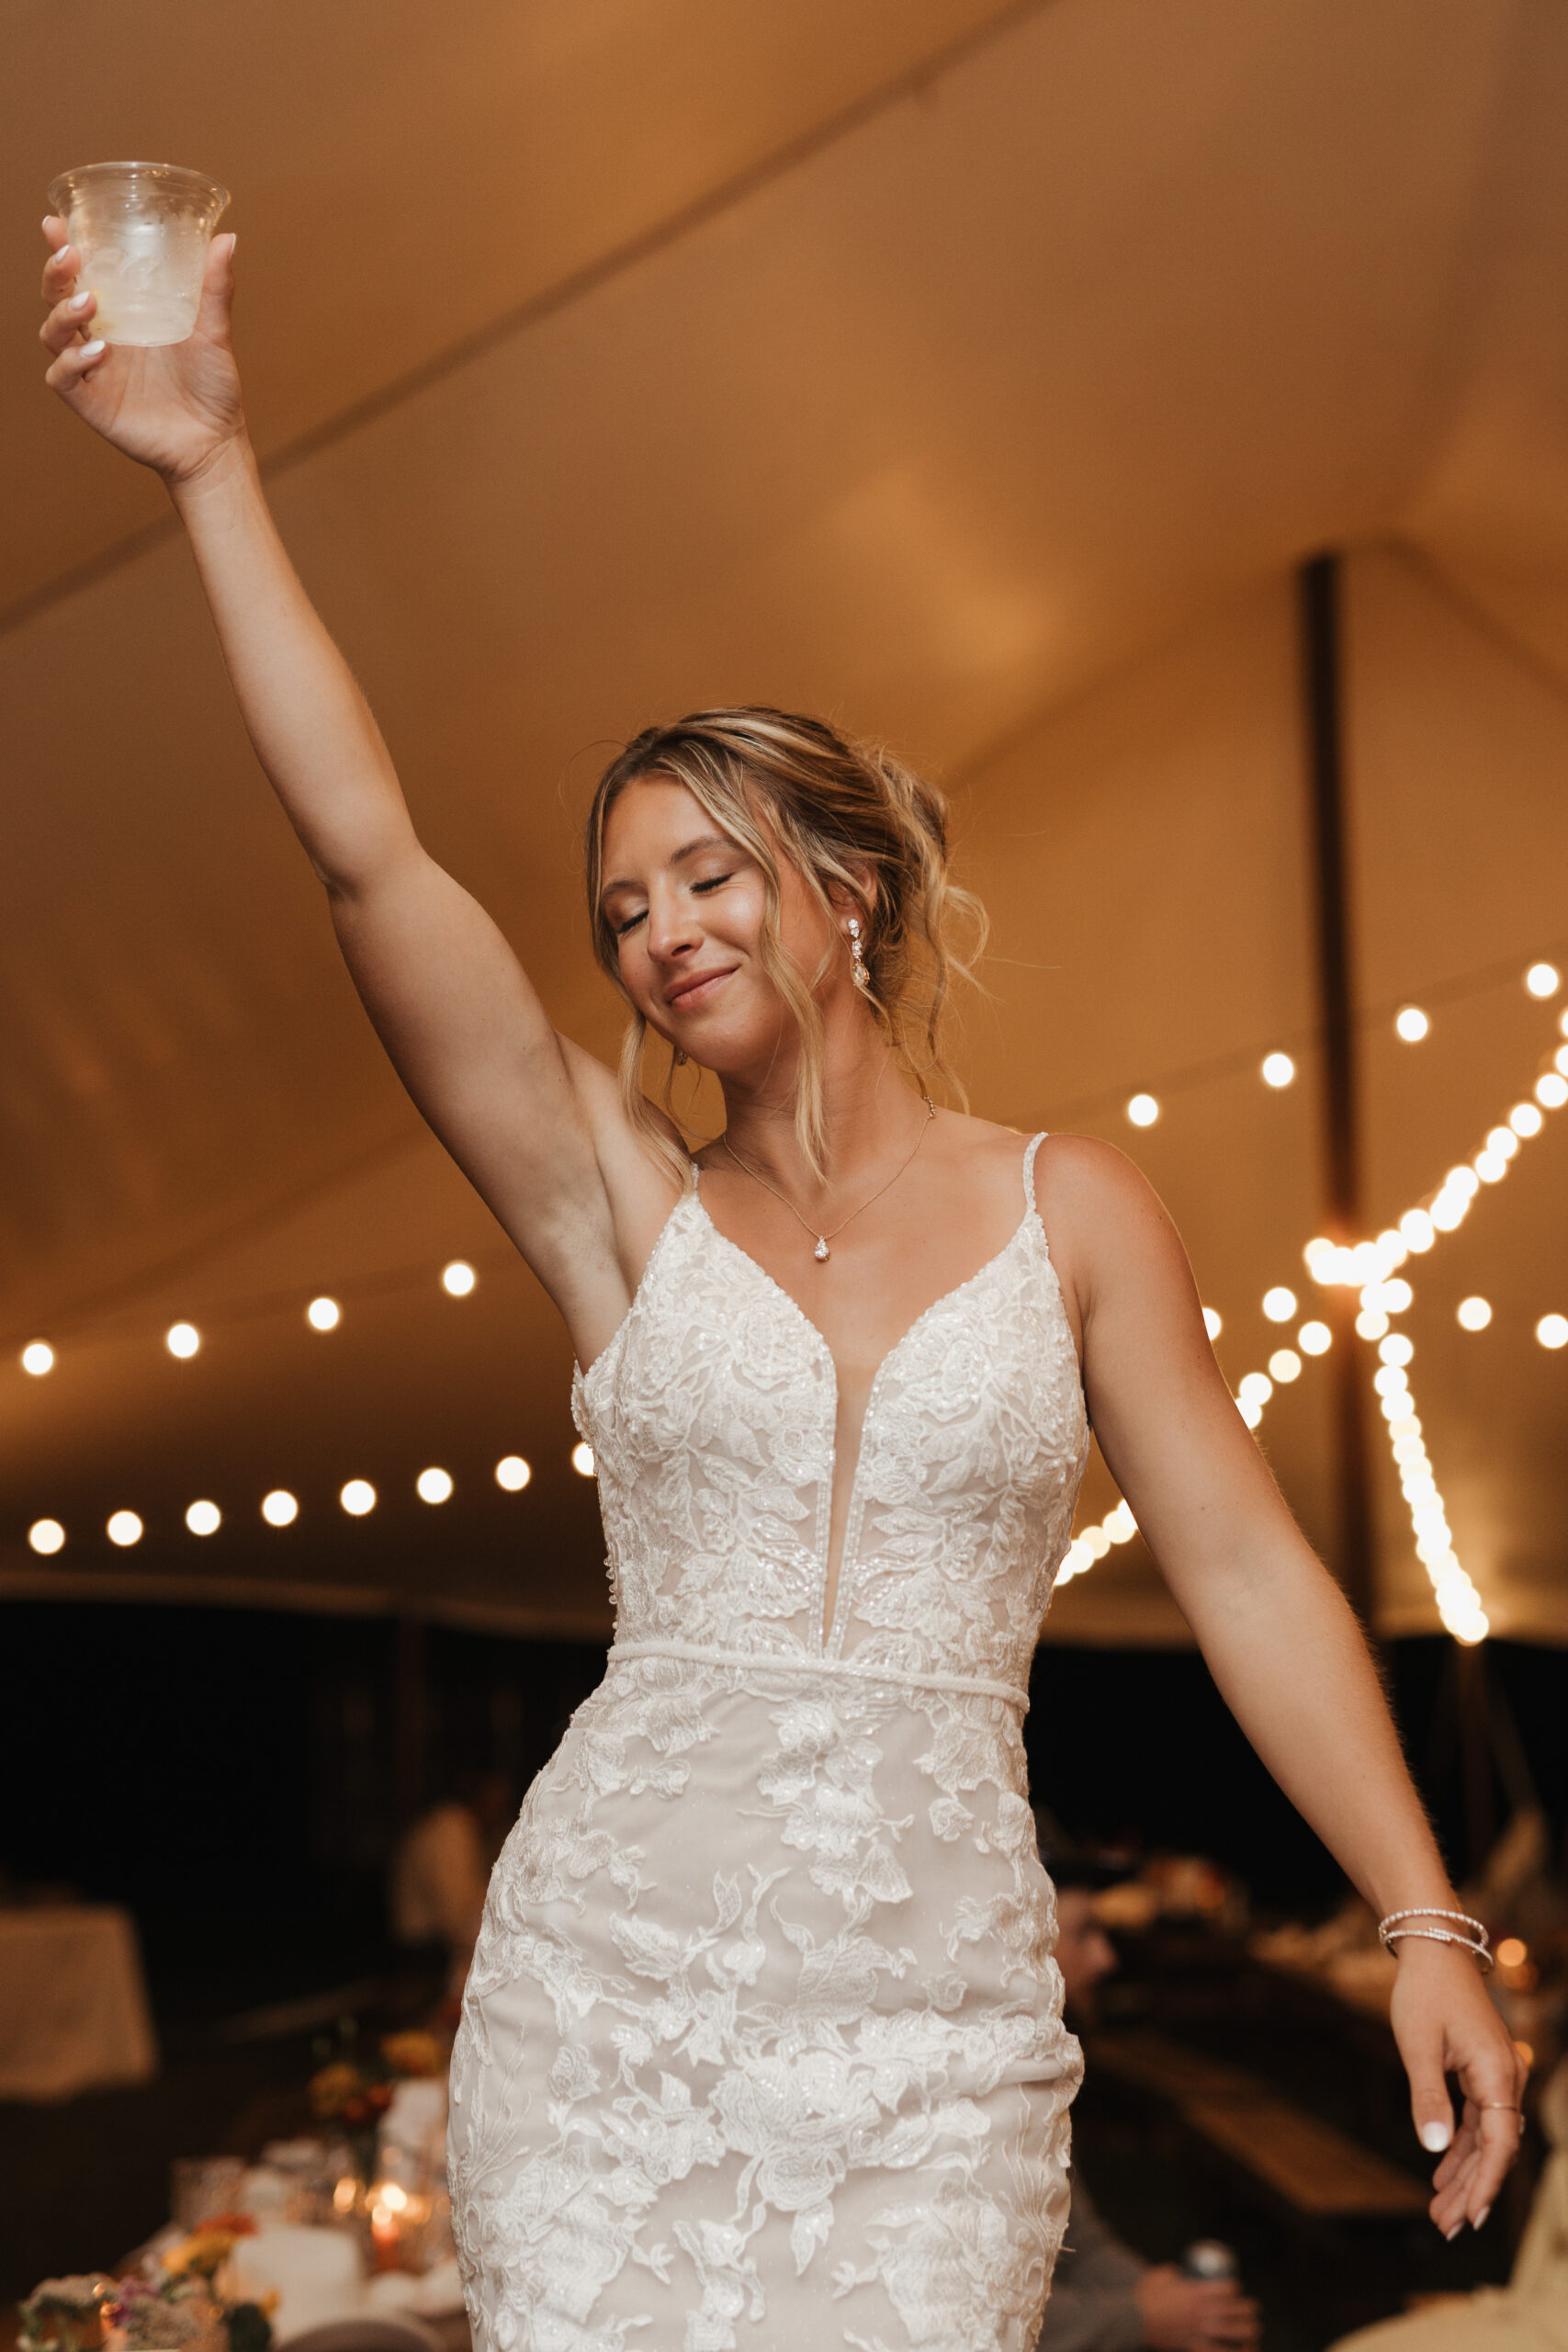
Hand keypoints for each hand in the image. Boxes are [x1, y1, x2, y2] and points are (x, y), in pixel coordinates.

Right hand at [39, 220, 247, 485]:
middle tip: (70, 256)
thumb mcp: (214, 332)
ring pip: (53, 335)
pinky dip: (72, 362)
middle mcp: (101, 339)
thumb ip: (215, 288)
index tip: (57, 225)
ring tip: (89, 302)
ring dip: (62, 313)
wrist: (217, 442)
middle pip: (57, 299)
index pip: (82, 276)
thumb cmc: (212, 387)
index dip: (63, 250)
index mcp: (122, 317)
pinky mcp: (92, 403)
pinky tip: (98, 352)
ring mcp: (94, 372)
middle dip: (55, 274)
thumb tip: (227, 238)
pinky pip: (62, 378)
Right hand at [1135, 2264, 1259, 2349]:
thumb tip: (1179, 2272)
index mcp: (1194, 2292)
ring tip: (1254, 2330)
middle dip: (1247, 2310)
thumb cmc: (1144, 2297)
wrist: (1132, 2321)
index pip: (1224, 2289)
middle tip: (1254, 2310)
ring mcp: (1197, 2331)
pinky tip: (1243, 2350)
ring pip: (1230, 2332)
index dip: (1234, 2288)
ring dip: (1246, 2331)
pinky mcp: (1192, 2346)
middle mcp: (1199, 2312)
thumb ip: (1171, 2273)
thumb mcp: (1158, 2277)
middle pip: (1232, 2311)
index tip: (1236, 2289)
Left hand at [1390, 1936, 1527, 2236]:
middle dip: (1470, 2189)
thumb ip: (1427, 2098)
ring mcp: (1497, 2076)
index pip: (1499, 2144)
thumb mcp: (1418, 2046)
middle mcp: (1507, 2078)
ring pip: (1485, 2137)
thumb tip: (1433, 2148)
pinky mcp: (1483, 2071)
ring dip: (1463, 2173)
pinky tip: (1442, 2172)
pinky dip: (1460, 2146)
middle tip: (1443, 2227)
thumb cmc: (1425, 1992)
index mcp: (1498, 2074)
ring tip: (1438, 2210)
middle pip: (1494, 2148)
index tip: (1469, 2219)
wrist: (1435, 1947)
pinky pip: (1477, 2119)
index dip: (1485, 2184)